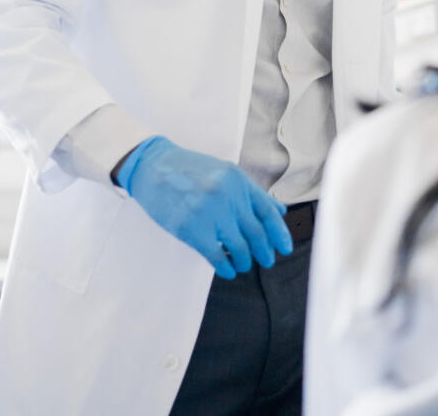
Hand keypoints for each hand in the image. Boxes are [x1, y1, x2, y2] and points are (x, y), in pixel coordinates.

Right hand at [116, 136, 292, 278]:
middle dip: (264, 252)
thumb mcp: (225, 172)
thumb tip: (279, 212)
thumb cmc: (190, 170)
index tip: (284, 247)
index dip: (280, 232)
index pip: (268, 211)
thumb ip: (251, 192)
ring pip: (239, 248)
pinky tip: (227, 270)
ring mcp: (209, 212)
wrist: (153, 167)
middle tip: (266, 261)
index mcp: (237, 180)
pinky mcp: (191, 229)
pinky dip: (225, 267)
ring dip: (244, 261)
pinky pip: (216, 256)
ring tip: (243, 264)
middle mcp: (227, 195)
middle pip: (256, 233)